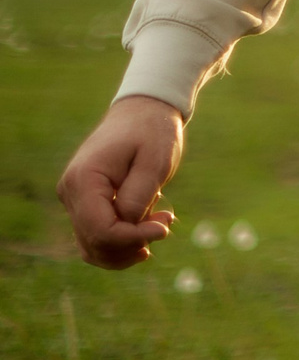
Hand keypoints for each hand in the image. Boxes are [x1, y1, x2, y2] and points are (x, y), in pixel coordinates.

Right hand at [58, 95, 185, 268]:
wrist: (144, 112)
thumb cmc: (152, 132)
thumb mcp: (155, 161)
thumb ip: (139, 196)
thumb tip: (127, 226)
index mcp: (83, 180)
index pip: (100, 230)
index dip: (133, 238)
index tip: (165, 228)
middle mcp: (70, 193)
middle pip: (95, 243)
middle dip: (133, 243)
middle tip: (166, 222)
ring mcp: (74, 200)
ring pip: (94, 247)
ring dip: (129, 246)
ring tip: (160, 224)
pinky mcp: (85, 204)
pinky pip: (97, 237)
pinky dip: (122, 240)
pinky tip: (148, 227)